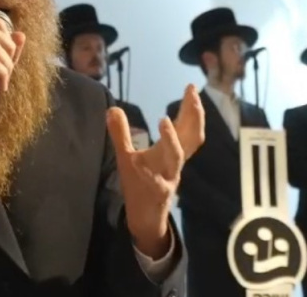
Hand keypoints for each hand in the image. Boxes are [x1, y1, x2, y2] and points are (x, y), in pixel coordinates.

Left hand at [106, 84, 204, 258]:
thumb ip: (122, 133)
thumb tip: (113, 108)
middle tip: (192, 94)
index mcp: (171, 151)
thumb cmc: (140, 185)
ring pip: (176, 158)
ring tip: (164, 120)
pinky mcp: (156, 194)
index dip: (191, 107)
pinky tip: (137, 162)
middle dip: (193, 115)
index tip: (191, 87)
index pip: (186, 126)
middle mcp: (174, 162)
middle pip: (191, 137)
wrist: (144, 219)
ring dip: (172, 139)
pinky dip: (148, 171)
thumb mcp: (128, 156)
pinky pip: (155, 182)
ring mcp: (168, 178)